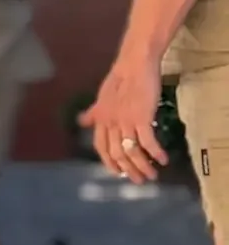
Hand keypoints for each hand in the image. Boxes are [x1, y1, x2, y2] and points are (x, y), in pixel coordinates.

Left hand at [78, 56, 165, 182]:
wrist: (134, 64)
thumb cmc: (120, 78)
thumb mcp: (101, 97)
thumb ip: (94, 112)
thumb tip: (81, 121)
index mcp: (101, 119)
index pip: (101, 147)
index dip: (109, 162)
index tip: (118, 172)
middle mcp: (111, 123)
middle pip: (117, 153)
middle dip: (128, 170)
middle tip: (138, 180)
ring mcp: (125, 121)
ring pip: (132, 151)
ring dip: (142, 166)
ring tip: (152, 175)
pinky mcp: (141, 117)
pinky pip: (148, 141)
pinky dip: (155, 153)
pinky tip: (162, 160)